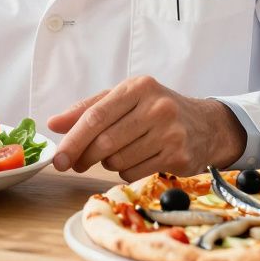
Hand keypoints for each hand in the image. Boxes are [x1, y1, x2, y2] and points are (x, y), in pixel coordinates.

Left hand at [47, 75, 245, 180]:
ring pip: (118, 161)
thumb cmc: (155, 109)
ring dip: (108, 164)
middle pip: (105, 142)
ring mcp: (171, 133)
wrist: (206, 125)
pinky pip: (135, 173)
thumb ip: (87, 109)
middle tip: (74, 163)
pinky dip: (126, 172)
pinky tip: (136, 160)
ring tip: (116, 154)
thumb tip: (53, 124)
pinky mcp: (179, 157)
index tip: (58, 158)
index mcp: (138, 87)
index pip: (96, 116)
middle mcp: (157, 107)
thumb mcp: (124, 99)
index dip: (73, 140)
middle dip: (84, 156)